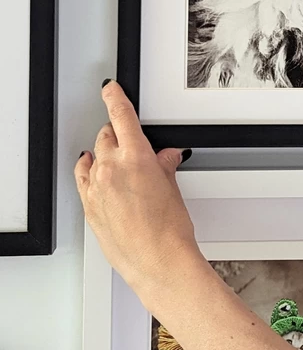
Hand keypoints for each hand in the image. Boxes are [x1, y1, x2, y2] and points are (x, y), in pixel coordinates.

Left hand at [75, 81, 199, 296]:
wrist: (158, 261)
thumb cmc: (169, 229)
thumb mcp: (172, 188)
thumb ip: (164, 165)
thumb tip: (166, 157)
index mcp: (135, 156)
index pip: (120, 114)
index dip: (114, 95)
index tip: (111, 88)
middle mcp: (111, 168)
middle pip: (106, 134)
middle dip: (117, 132)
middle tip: (132, 141)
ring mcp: (97, 187)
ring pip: (93, 155)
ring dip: (104, 153)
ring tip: (120, 163)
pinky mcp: (89, 206)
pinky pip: (83, 178)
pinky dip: (89, 171)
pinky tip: (94, 171)